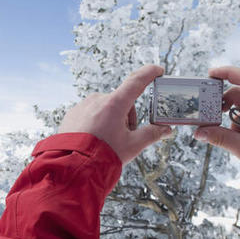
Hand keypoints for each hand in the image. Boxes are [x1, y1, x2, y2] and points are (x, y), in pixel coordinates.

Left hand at [58, 65, 172, 164]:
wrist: (73, 168)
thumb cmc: (104, 156)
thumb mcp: (133, 146)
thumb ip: (152, 134)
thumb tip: (166, 129)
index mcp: (115, 104)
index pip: (137, 81)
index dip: (149, 73)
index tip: (158, 70)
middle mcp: (97, 99)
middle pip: (122, 101)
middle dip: (128, 117)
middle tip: (125, 137)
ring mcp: (83, 105)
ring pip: (106, 108)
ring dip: (112, 119)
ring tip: (108, 141)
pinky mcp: (73, 113)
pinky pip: (90, 113)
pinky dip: (97, 123)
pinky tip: (95, 140)